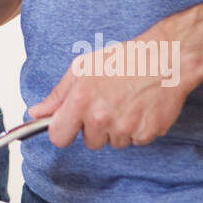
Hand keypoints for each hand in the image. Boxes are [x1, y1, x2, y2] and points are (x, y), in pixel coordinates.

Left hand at [28, 38, 193, 149]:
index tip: (69, 123)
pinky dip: (136, 129)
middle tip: (106, 103)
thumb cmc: (125, 60)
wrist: (166, 59)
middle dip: (94, 128)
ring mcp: (125, 128)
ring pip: (113, 142)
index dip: (63, 130)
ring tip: (125, 103)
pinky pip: (134, 141)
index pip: (58, 136)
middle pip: (89, 142)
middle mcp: (102, 117)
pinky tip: (140, 108)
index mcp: (82, 100)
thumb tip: (36, 113)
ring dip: (116, 129)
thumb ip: (58, 94)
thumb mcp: (83, 68)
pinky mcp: (146, 134)